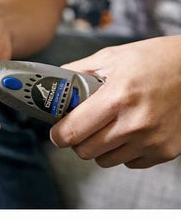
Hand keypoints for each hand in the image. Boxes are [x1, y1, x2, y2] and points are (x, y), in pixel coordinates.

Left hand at [50, 36, 180, 168]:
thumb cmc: (154, 60)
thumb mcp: (112, 57)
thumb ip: (78, 71)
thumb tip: (55, 81)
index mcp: (117, 98)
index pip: (72, 132)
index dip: (58, 134)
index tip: (57, 131)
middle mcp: (134, 124)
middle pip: (85, 151)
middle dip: (77, 140)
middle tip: (81, 126)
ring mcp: (152, 140)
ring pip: (105, 160)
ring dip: (99, 147)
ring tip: (107, 127)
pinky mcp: (165, 151)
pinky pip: (129, 163)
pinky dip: (123, 151)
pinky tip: (128, 132)